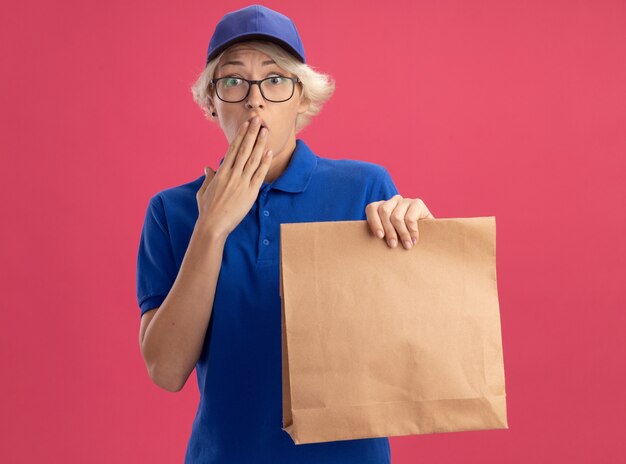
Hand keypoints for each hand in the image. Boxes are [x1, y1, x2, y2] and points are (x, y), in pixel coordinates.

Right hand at [195, 116, 272, 238]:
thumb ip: (208, 178)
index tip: (246, 125)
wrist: (212, 225)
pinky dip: (264, 163)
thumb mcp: (204, 191)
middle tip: (258, 119)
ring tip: (265, 130)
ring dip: (259, 143)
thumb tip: (208, 167)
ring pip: (252, 159)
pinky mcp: (249, 193)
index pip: (232, 149)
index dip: (240, 135)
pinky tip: (269, 152)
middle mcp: (231, 174)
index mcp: (221, 172)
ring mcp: (241, 183)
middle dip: (251, 133)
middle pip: (243, 149)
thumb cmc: (207, 210)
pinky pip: (259, 175)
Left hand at [365, 195, 434, 248]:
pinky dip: (412, 231)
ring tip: (406, 246)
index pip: (372, 208)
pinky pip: (410, 218)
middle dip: (388, 230)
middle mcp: (393, 201)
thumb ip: (382, 234)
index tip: (379, 236)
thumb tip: (373, 242)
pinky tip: (414, 240)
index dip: (374, 222)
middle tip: (393, 245)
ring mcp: (405, 201)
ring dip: (401, 233)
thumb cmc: (404, 238)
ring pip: (396, 216)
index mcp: (381, 206)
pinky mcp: (417, 203)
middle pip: (384, 212)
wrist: (428, 235)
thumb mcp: (391, 235)